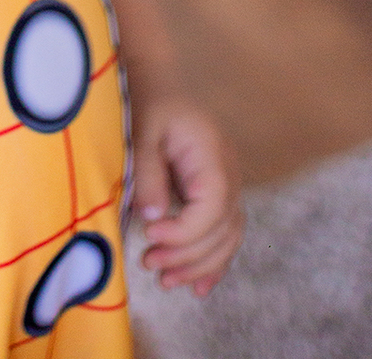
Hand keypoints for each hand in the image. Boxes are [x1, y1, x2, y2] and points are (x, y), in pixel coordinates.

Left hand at [131, 96, 242, 295]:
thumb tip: (154, 218)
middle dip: (187, 256)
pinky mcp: (219, 195)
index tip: (149, 234)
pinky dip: (213, 262)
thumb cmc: (150, 104)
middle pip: (221, 230)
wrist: (161, 84)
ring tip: (166, 281)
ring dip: (199, 266)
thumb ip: (148, 173)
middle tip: (149, 264)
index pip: (210, 209)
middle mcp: (229, 174)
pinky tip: (198, 287)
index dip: (183, 232)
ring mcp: (229, 185)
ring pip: (227, 239)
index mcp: (212, 156)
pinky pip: (225, 235)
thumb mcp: (142, 131)